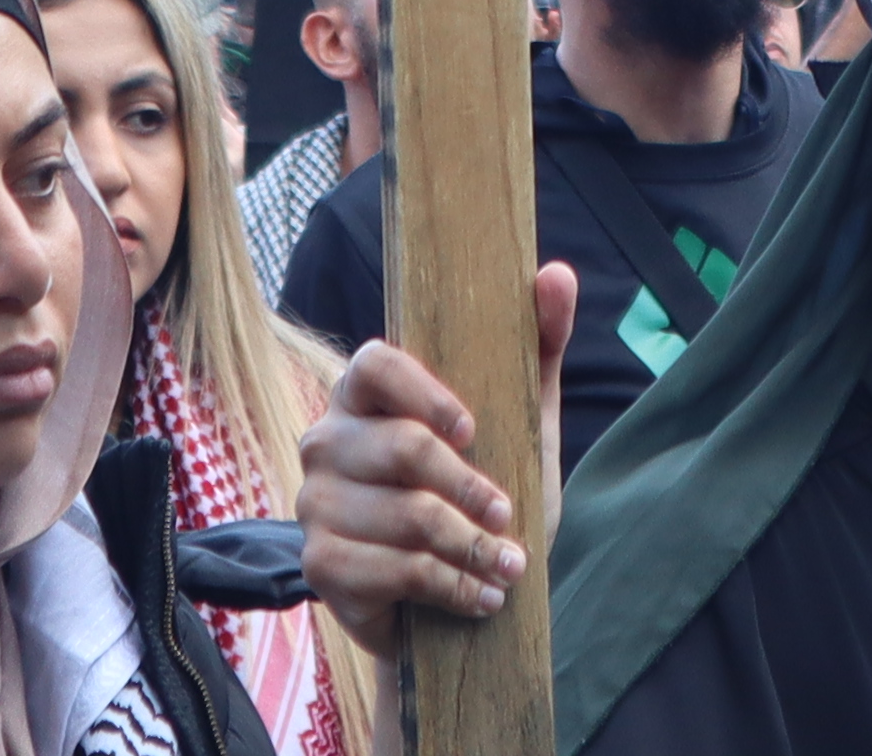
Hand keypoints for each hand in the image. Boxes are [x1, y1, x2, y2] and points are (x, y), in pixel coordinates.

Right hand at [301, 262, 576, 647]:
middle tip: (509, 515)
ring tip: (509, 566)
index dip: (424, 392)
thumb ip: (538, 346)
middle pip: (403, 448)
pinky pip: (395, 570)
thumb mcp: (520, 422)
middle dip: (471, 489)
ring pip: (407, 517)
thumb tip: (557, 274)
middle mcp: (326, 441)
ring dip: (472, 548)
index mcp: (363, 394)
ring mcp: (315, 503)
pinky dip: (451, 587)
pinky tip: (482, 597)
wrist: (452, 595)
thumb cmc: (481, 495)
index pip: (375, 364)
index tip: (474, 429)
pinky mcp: (319, 564)